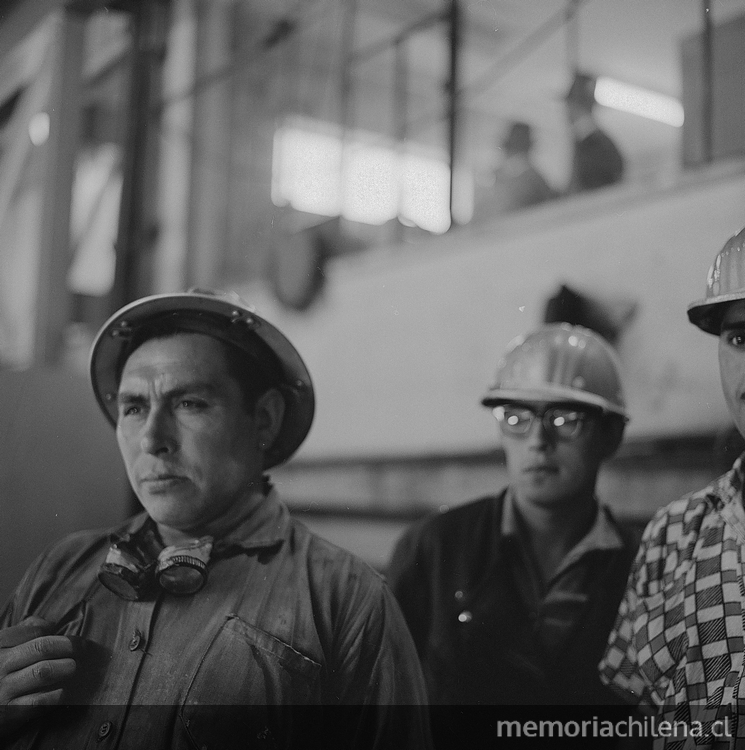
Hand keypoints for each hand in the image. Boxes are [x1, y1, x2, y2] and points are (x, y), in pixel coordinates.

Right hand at [0, 617, 76, 736]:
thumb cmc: (0, 674)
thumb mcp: (4, 649)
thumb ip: (24, 632)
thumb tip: (51, 625)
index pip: (35, 630)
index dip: (56, 632)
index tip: (72, 638)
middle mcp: (0, 665)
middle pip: (42, 647)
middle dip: (69, 645)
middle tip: (83, 648)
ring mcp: (3, 690)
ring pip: (44, 672)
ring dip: (65, 668)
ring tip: (73, 668)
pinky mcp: (9, 713)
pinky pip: (40, 701)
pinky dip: (56, 695)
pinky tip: (62, 692)